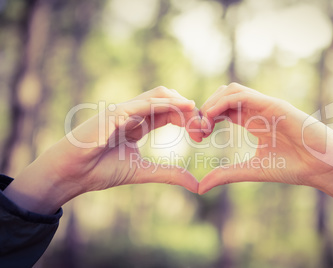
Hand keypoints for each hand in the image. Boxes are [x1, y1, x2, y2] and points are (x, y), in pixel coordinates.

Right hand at [4, 86, 202, 213]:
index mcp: (140, 124)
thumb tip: (197, 185)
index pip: (171, 114)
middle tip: (204, 125)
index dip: (189, 119)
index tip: (204, 134)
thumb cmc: (101, 170)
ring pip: (158, 95)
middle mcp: (134, 113)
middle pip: (169, 101)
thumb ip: (170, 174)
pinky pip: (142, 103)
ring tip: (196, 111)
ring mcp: (124, 110)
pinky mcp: (113, 112)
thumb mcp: (143, 172)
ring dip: (179, 101)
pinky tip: (181, 107)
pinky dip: (162, 103)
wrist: (72, 174)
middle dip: (189, 110)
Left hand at [198, 83, 332, 211]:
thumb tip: (200, 187)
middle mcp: (258, 110)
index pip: (224, 110)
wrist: (321, 166)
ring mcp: (266, 105)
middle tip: (197, 128)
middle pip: (224, 96)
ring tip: (203, 122)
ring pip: (231, 90)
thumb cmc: (292, 167)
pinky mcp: (273, 105)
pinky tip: (212, 116)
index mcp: (254, 121)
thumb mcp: (251, 170)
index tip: (198, 135)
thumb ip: (226, 174)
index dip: (207, 118)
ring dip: (213, 102)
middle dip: (206, 108)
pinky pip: (243, 95)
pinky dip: (224, 101)